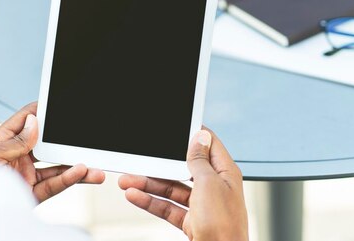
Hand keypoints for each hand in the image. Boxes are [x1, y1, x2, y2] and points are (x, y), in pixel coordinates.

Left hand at [0, 101, 104, 202]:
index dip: (42, 111)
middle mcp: (16, 157)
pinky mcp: (31, 195)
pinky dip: (69, 179)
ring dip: (77, 166)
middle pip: (48, 144)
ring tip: (94, 167)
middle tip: (85, 137)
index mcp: (2, 141)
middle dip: (67, 141)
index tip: (59, 104)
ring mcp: (25, 176)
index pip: (25, 121)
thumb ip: (15, 141)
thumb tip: (34, 122)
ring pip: (57, 167)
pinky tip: (81, 173)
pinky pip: (54, 185)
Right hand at [118, 128, 247, 240]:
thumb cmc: (223, 227)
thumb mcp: (208, 185)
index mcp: (225, 173)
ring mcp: (203, 206)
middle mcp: (215, 187)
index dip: (192, 134)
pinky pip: (168, 207)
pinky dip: (151, 202)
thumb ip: (200, 161)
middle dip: (159, 164)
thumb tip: (200, 136)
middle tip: (140, 158)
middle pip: (183, 168)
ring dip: (149, 184)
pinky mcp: (192, 222)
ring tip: (127, 181)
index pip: (209, 145)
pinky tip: (135, 196)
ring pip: (171, 188)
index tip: (175, 126)